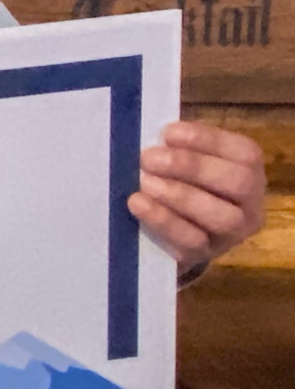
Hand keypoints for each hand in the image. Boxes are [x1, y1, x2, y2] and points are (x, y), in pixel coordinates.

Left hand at [129, 120, 265, 276]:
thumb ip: (177, 147)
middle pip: (238, 183)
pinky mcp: (204, 256)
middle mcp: (249, 204)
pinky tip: (138, 204)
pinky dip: (163, 220)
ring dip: (180, 196)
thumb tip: (156, 133)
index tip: (167, 133)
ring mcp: (231, 234)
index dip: (206, 140)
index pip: (244, 152)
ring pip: (221, 216)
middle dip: (192, 167)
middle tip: (149, 158)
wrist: (168, 234)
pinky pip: (191, 241)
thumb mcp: (182, 161)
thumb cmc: (177, 183)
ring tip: (145, 182)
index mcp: (249, 170)